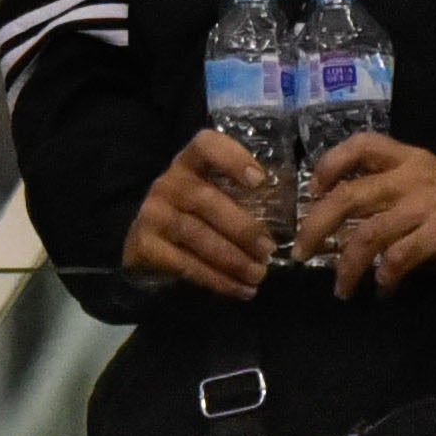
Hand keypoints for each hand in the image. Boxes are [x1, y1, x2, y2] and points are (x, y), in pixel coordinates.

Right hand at [123, 130, 275, 298]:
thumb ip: (242, 197)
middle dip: (243, 228)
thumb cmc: (194, 217)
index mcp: (190, 164)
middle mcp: (168, 183)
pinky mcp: (145, 245)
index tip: (260, 181)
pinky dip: (217, 280)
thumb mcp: (214, 197)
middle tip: (269, 250)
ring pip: (197, 236)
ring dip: (233, 259)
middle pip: (206, 200)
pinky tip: (240, 289)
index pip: (206, 145)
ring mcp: (153, 214)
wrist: (146, 247)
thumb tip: (289, 217)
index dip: (232, 158)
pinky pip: (185, 264)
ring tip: (259, 274)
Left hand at [289, 136, 435, 296]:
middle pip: (348, 197)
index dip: (330, 164)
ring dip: (347, 266)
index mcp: (409, 159)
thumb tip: (337, 223)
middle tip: (300, 252)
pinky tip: (383, 289)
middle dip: (316, 226)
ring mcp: (428, 203)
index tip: (312, 191)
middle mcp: (415, 176)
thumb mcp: (426, 188)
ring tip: (342, 289)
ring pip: (368, 234)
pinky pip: (399, 257)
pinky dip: (385, 277)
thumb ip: (388, 194)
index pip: (361, 145)